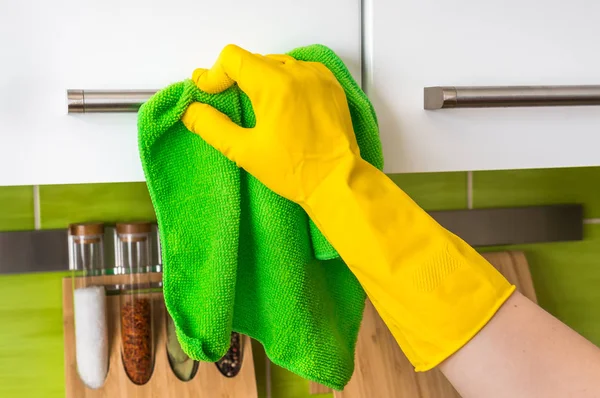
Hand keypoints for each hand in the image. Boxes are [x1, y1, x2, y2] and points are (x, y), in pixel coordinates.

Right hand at [182, 44, 359, 204]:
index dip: (215, 74)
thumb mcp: (244, 151)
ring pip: (277, 64)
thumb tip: (190, 110)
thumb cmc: (294, 172)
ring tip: (259, 108)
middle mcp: (299, 72)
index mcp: (275, 85)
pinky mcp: (330, 84)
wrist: (337, 182)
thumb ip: (211, 126)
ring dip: (261, 79)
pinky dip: (286, 82)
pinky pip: (300, 71)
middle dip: (236, 78)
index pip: (233, 58)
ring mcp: (318, 76)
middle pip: (254, 60)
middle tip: (228, 101)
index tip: (210, 94)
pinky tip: (284, 106)